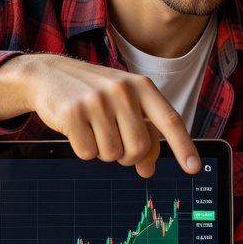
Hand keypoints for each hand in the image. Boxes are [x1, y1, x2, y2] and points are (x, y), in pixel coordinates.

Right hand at [0, 53, 199, 176]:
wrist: (49, 74)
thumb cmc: (94, 93)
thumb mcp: (124, 104)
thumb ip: (143, 132)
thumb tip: (148, 169)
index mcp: (142, 86)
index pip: (170, 120)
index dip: (184, 146)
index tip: (193, 168)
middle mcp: (122, 91)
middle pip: (139, 147)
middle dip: (128, 156)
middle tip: (115, 144)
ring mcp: (96, 101)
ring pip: (113, 154)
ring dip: (104, 152)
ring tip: (94, 130)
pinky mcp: (72, 113)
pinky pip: (88, 153)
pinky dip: (84, 150)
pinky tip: (77, 130)